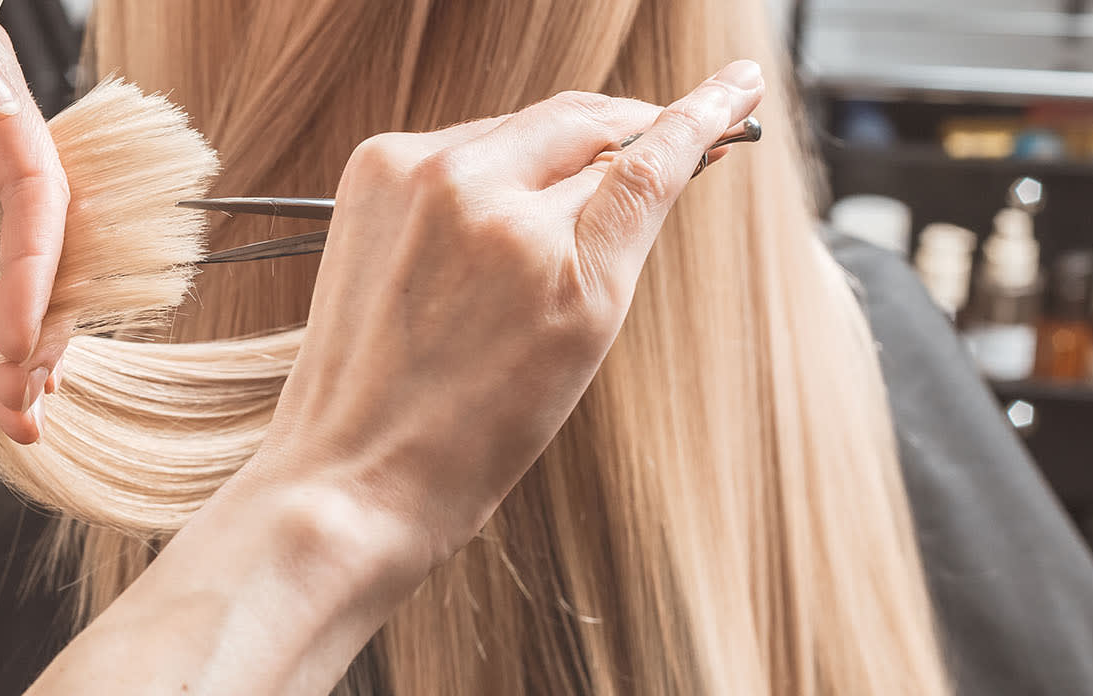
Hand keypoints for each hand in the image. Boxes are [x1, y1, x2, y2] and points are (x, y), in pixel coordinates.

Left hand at [235, 60, 766, 570]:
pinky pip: (462, 144)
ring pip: (523, 129)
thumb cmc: (470, 432)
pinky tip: (493, 223)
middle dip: (629, 130)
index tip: (738, 88)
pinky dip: (492, 169)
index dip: (703, 113)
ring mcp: (413, 174)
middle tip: (670, 139)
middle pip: (583, 123)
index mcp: (545, 250)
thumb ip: (622, 234)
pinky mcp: (371, 171)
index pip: (647, 156)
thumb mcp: (582, 338)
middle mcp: (474, 191)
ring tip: (555, 226)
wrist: (355, 471)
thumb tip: (660, 156)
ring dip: (556, 154)